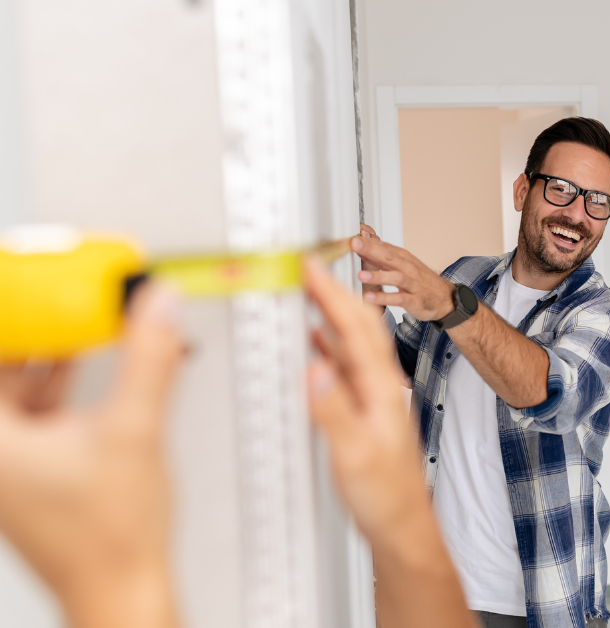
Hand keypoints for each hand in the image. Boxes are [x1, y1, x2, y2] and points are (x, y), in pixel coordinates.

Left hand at [0, 284, 184, 627]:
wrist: (122, 592)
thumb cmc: (109, 541)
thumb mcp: (135, 431)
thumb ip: (148, 359)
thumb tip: (154, 307)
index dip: (10, 313)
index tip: (24, 282)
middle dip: (25, 328)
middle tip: (51, 293)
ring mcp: (4, 464)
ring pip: (11, 389)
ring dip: (41, 352)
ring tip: (73, 319)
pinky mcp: (26, 471)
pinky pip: (28, 409)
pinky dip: (52, 380)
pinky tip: (84, 362)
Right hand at [304, 257, 427, 543]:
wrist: (401, 525)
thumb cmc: (385, 496)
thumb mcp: (354, 454)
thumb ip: (334, 410)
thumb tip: (316, 369)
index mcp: (381, 390)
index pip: (355, 330)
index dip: (332, 295)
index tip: (311, 268)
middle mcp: (381, 387)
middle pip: (358, 328)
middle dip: (334, 294)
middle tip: (307, 269)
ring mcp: (374, 398)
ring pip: (351, 344)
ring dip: (331, 315)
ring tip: (309, 293)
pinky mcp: (365, 411)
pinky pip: (345, 367)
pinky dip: (329, 347)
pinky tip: (318, 344)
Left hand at [352, 234, 455, 321]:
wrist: (445, 298)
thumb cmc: (421, 281)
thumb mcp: (403, 265)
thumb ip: (383, 255)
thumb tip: (365, 241)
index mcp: (404, 258)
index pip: (384, 247)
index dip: (368, 242)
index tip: (352, 236)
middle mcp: (408, 269)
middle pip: (389, 257)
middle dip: (371, 250)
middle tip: (354, 244)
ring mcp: (412, 284)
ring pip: (395, 277)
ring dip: (378, 276)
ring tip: (361, 275)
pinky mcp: (414, 300)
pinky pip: (399, 298)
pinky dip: (384, 297)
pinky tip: (370, 297)